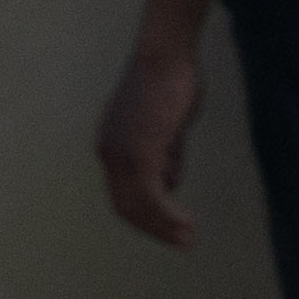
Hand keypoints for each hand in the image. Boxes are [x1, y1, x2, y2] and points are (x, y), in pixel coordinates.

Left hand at [94, 34, 205, 245]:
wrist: (166, 54)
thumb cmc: (171, 80)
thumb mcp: (167, 125)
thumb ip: (165, 153)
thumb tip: (169, 182)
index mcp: (111, 145)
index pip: (122, 193)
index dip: (146, 216)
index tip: (170, 228)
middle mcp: (109, 152)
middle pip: (126, 207)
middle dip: (155, 229)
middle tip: (183, 243)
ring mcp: (121, 154)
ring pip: (139, 207)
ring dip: (164, 228)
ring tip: (189, 240)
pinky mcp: (139, 153)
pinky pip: (152, 197)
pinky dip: (169, 216)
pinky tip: (187, 224)